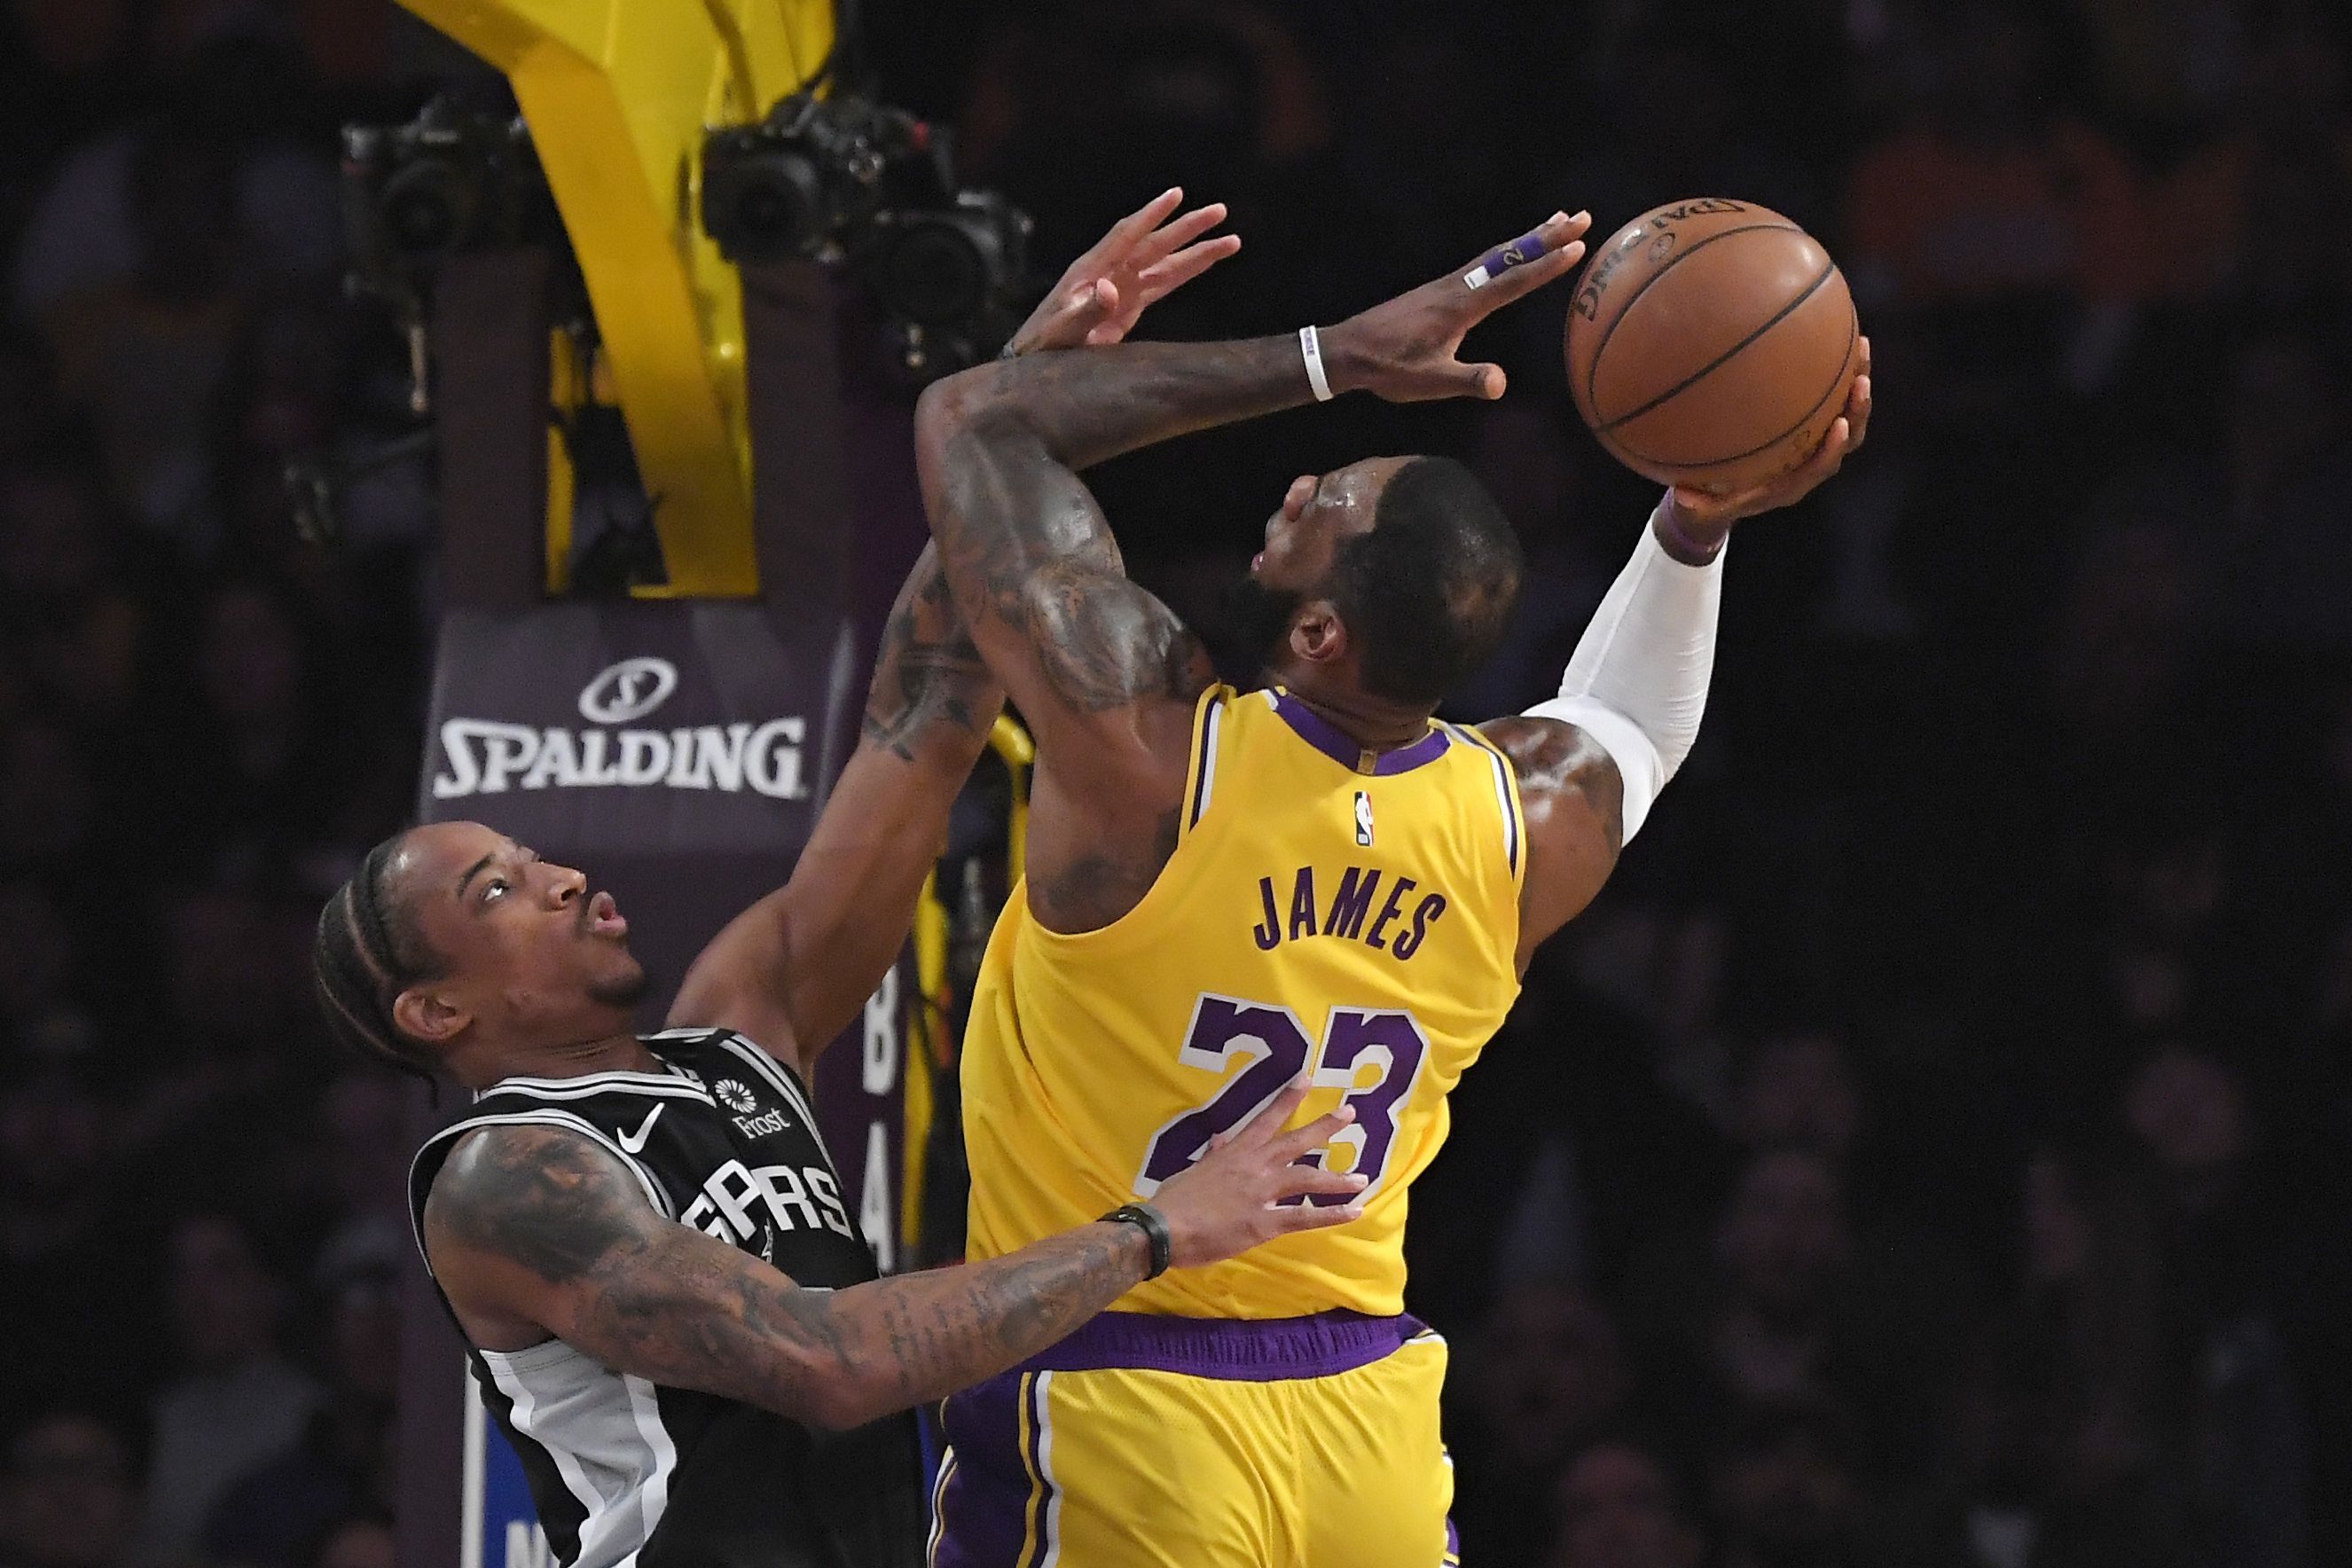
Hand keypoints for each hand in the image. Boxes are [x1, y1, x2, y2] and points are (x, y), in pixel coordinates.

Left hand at [1006, 187, 1241, 355]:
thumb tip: (1110, 289)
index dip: (1150, 216)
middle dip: (1187, 228)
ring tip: (1231, 239)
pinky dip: (1187, 272)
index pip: (1126, 236)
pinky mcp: (1130, 305)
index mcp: (1091, 270)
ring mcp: (1122, 287)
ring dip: (1197, 251)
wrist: (1038, 356)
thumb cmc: (1045, 343)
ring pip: (1166, 263)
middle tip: (1219, 211)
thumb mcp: (1062, 330)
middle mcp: (1111, 271)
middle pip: (1154, 244)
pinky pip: (1164, 284)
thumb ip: (1085, 311)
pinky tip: (1209, 260)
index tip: (1175, 195)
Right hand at [1147, 1080, 1366, 1267]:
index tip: (1307, 1078)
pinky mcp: (1265, 1223)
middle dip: (1325, 1126)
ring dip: (1338, 1179)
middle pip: (1296, 1142)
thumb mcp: (1193, 1171)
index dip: (1287, 1098)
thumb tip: (1220, 1139)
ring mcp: (1262, 1194)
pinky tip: (1354, 1212)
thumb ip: (1213, 1156)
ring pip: (1309, 1180)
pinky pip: (1305, 1217)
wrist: (1165, 1228)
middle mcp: (1255, 1166)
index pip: (1266, 1118)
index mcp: (1236, 1152)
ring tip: (1362, 1178)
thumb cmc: (1174, 1200)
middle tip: (1350, 1112)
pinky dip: (1331, 1214)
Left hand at [1322, 210, 1591, 401]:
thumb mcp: (1429, 381)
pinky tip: (1514, 255)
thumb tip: (1499, 384)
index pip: (1512, 281)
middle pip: (1509, 255)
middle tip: (1582, 217)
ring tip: (1559, 223)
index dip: (1546, 265)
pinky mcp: (1439, 289)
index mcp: (1460, 306)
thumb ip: (1466, 381)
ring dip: (1530, 238)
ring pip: (1496, 255)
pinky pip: (1483, 263)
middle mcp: (1456, 287)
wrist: (1348, 351)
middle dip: (1547, 237)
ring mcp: (1447, 285)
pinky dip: (1507, 252)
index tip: (1577, 247)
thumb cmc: (1389, 369)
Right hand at [1669, 339, 1872, 536]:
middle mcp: (1810, 465)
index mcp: (1791, 484)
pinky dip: (1840, 374)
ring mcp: (1815, 444)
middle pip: (1847, 438)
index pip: (1820, 468)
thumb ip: (1697, 504)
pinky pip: (1833, 400)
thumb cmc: (1718, 502)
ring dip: (1857, 382)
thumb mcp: (1705, 507)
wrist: (1730, 502)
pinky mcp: (1812, 427)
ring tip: (1861, 348)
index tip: (1839, 425)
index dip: (1833, 449)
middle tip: (1861, 381)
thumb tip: (1680, 495)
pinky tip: (1839, 341)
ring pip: (1847, 415)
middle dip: (1857, 410)